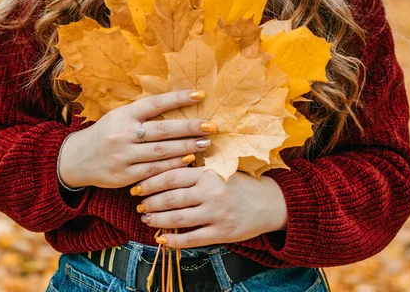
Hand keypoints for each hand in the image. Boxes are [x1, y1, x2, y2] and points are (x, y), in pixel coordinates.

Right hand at [58, 90, 216, 188]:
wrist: (75, 160)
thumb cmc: (105, 134)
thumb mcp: (118, 117)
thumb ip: (143, 114)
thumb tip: (178, 105)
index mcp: (123, 115)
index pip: (155, 103)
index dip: (178, 98)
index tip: (200, 94)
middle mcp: (122, 134)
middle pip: (163, 130)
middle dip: (190, 128)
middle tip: (211, 126)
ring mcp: (123, 156)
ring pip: (161, 152)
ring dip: (187, 147)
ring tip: (206, 143)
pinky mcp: (124, 175)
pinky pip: (154, 170)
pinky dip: (173, 166)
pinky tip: (189, 161)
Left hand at [134, 167, 287, 247]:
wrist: (272, 203)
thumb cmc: (242, 183)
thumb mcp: (221, 168)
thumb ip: (196, 169)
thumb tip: (163, 169)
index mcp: (209, 173)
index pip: (171, 176)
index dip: (150, 182)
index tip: (137, 186)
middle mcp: (212, 193)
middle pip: (171, 198)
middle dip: (150, 202)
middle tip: (138, 204)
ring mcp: (217, 214)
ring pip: (177, 219)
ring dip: (157, 220)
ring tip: (146, 218)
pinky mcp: (222, 233)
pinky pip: (192, 239)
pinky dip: (173, 241)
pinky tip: (161, 239)